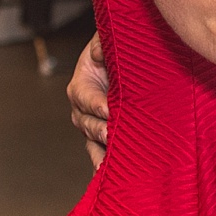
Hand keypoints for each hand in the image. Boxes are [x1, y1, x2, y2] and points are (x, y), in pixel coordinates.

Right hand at [66, 35, 110, 167]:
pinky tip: (108, 173)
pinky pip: (101, 153)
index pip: (83, 96)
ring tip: (108, 163)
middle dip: (99, 129)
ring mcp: (94, 124)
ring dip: (100, 151)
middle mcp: (83, 108)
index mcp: (81, 84)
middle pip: (86, 122)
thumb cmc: (119, 52)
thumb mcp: (110, 41)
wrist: (133, 65)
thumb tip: (98, 53)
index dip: (94, 103)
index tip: (107, 109)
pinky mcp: (105, 137)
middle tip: (111, 135)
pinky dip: (103, 163)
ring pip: (92, 141)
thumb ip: (102, 42)